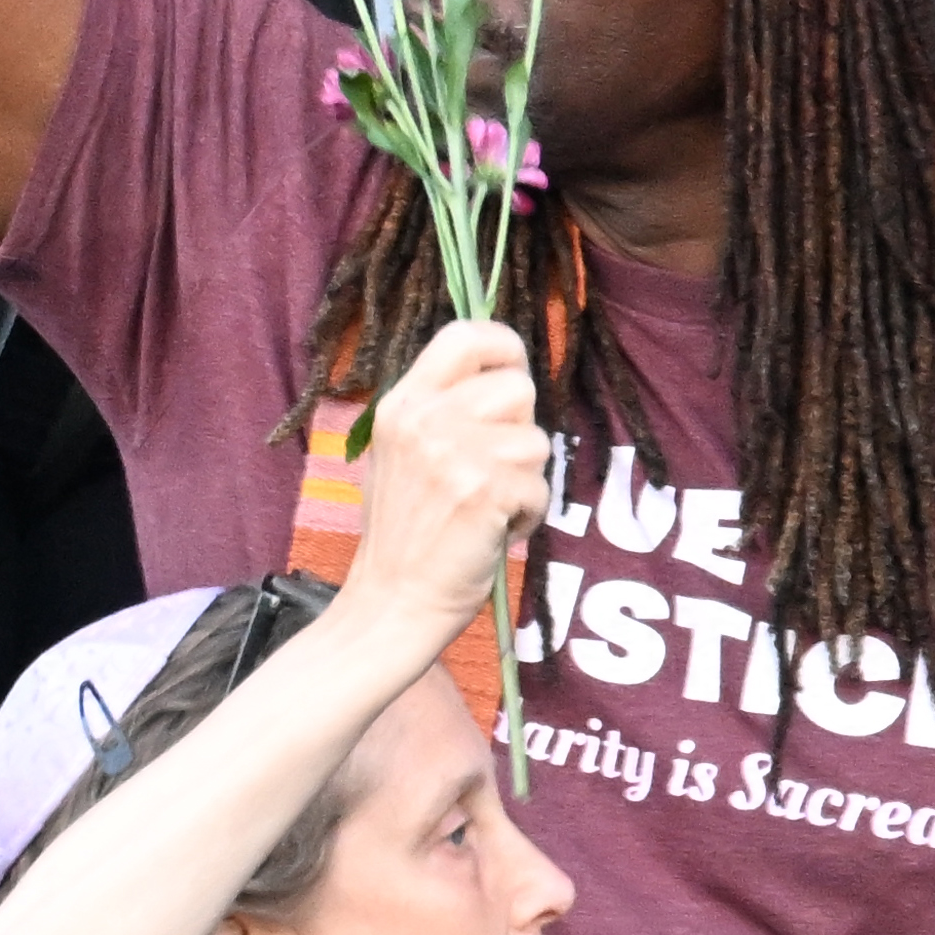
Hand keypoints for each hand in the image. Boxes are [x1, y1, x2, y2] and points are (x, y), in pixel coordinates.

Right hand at [336, 315, 547, 648]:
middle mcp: (425, 419)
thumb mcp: (400, 451)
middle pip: (518, 386)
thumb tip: (504, 376)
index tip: (512, 372)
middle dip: (520, 429)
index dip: (504, 347)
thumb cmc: (403, 531)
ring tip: (488, 505)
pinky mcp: (485, 491)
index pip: (465, 334)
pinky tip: (493, 530)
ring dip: (526, 479)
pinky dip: (529, 515)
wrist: (393, 600)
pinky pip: (542, 487)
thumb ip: (441, 409)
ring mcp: (456, 454)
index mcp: (402, 402)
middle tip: (492, 467)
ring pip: (537, 440)